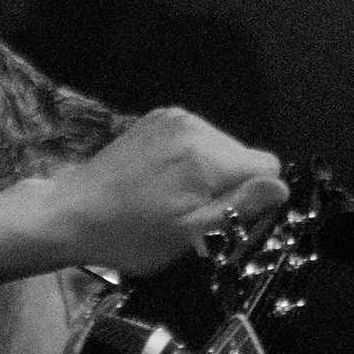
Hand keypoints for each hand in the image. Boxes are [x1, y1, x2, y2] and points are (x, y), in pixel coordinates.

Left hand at [23, 107, 286, 277]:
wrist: (71, 214)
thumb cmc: (130, 234)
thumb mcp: (191, 233)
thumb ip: (241, 206)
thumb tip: (282, 187)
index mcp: (207, 154)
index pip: (267, 167)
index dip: (255, 198)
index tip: (228, 219)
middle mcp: (194, 126)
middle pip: (243, 156)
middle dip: (231, 185)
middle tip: (194, 214)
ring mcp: (173, 118)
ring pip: (221, 147)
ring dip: (210, 174)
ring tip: (173, 200)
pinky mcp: (156, 120)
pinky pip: (195, 139)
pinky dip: (189, 160)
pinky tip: (163, 182)